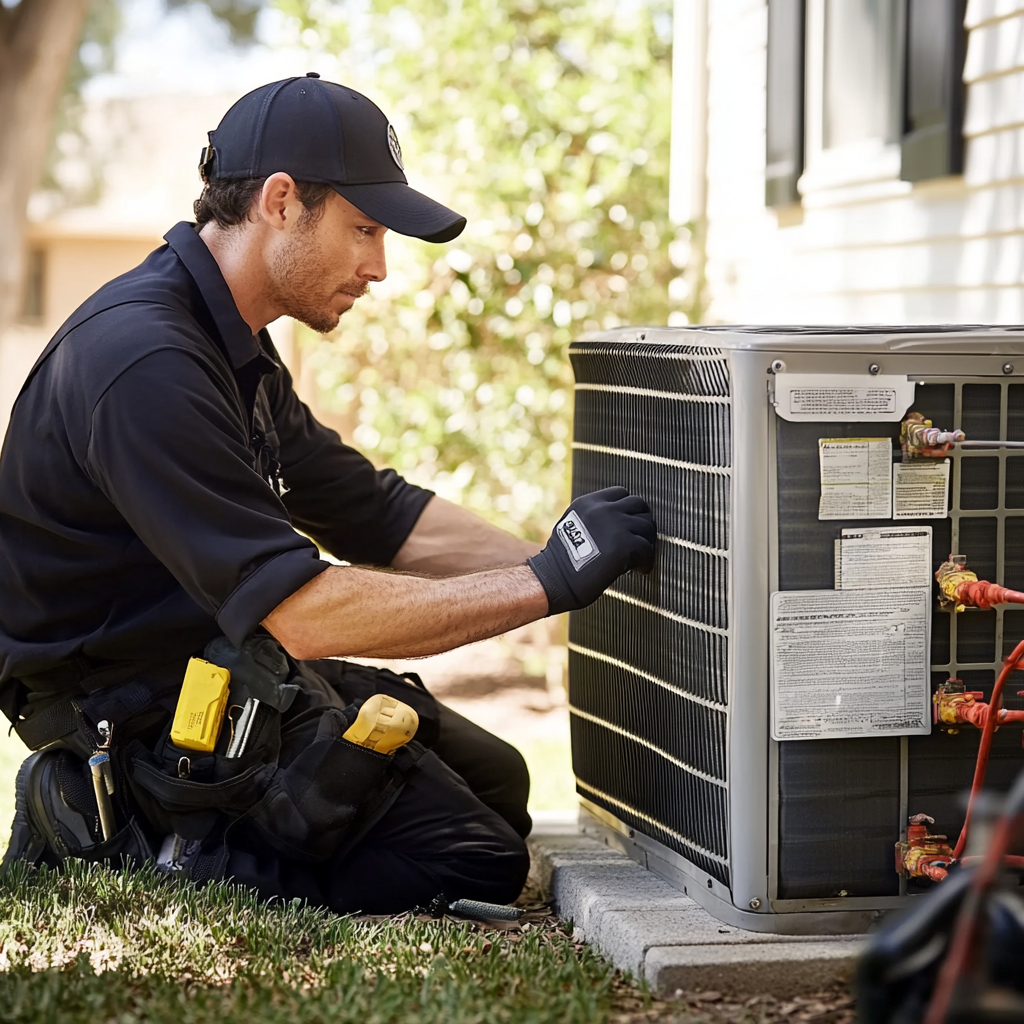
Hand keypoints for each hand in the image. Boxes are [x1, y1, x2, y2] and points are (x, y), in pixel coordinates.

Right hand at [527, 487, 655, 614]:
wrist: (555, 579)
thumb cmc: (561, 560)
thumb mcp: (572, 525)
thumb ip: (594, 517)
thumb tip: (618, 522)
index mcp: (589, 503)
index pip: (620, 493)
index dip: (628, 508)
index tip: (629, 522)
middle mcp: (604, 509)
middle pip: (639, 504)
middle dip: (642, 521)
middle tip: (641, 537)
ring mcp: (616, 525)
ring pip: (647, 526)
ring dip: (646, 541)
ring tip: (641, 555)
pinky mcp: (625, 546)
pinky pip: (647, 549)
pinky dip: (646, 561)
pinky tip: (640, 569)